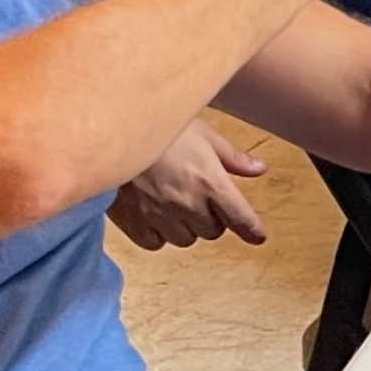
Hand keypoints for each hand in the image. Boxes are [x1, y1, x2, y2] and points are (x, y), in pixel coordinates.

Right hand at [109, 119, 270, 250]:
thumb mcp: (202, 134)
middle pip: (213, 232)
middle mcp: (188, 203)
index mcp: (210, 181)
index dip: (252, 230)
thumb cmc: (160, 127)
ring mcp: (160, 216)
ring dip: (185, 226)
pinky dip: (158, 233)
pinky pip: (156, 243)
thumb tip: (260, 169)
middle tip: (198, 198)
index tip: (257, 236)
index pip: (241, 218)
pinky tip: (153, 212)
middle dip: (211, 218)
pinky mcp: (134, 223)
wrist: (110, 131)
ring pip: (185, 239)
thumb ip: (232, 157)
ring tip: (172, 201)